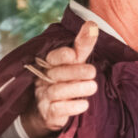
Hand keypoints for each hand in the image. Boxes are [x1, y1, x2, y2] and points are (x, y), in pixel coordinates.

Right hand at [21, 21, 99, 137]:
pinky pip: (57, 110)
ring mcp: (44, 96)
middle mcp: (44, 78)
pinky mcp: (49, 114)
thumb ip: (82, 44)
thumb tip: (92, 24)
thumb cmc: (65, 79)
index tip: (73, 54)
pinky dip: (71, 107)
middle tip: (92, 72)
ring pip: (57, 92)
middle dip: (75, 72)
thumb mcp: (74, 61)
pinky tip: (84, 104)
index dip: (62, 55)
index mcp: (49, 63)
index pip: (52, 57)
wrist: (47, 110)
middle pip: (57, 74)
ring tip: (93, 87)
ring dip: (77, 89)